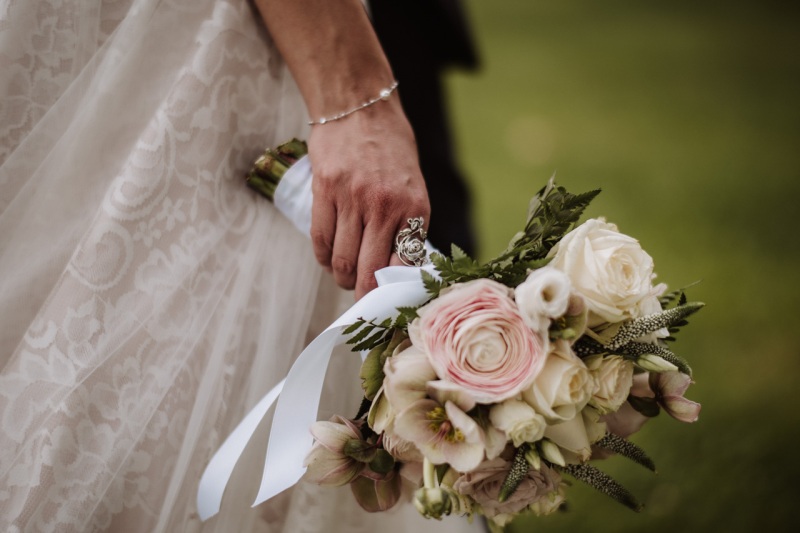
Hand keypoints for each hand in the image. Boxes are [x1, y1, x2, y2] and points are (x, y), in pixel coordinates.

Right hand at [308, 102, 429, 299]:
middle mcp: (385, 206)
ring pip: (341, 260)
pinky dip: (323, 257)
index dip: (391, 293)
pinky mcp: (325, 190)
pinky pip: (320, 239)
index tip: (385, 305)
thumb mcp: (413, 186)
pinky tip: (327, 258)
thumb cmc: (390, 148)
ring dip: (341, 277)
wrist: (361, 105)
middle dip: (363, 295)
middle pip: (368, 271)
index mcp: (414, 207)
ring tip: (344, 276)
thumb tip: (396, 268)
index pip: (403, 267)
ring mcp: (353, 198)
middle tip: (361, 301)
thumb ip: (406, 223)